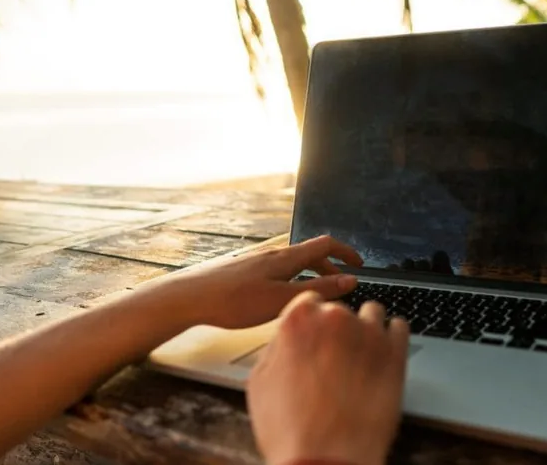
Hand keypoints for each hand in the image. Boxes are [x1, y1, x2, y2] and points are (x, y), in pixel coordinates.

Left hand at [150, 235, 362, 329]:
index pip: (326, 244)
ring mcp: (257, 262)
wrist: (187, 297)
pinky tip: (281, 300)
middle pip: (310, 254)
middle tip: (341, 285)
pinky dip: (290, 281)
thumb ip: (318, 290)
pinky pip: (276, 272)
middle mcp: (273, 255)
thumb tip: (349, 281)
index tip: (359, 264)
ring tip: (314, 297)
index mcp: (286, 258)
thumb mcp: (282, 300)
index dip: (346, 253)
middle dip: (330, 267)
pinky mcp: (243, 272)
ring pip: (292, 264)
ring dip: (310, 275)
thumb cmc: (232, 301)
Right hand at [248, 293, 409, 464]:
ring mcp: (369, 333)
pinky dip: (392, 337)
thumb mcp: (260, 383)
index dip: (313, 321)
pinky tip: (384, 354)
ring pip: (373, 313)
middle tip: (335, 358)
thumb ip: (277, 348)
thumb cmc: (290, 429)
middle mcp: (336, 318)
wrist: (327, 459)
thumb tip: (287, 339)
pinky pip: (400, 327)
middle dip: (339, 329)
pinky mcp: (396, 352)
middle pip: (341, 310)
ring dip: (367, 329)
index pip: (311, 301)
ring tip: (362, 356)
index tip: (317, 335)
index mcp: (299, 320)